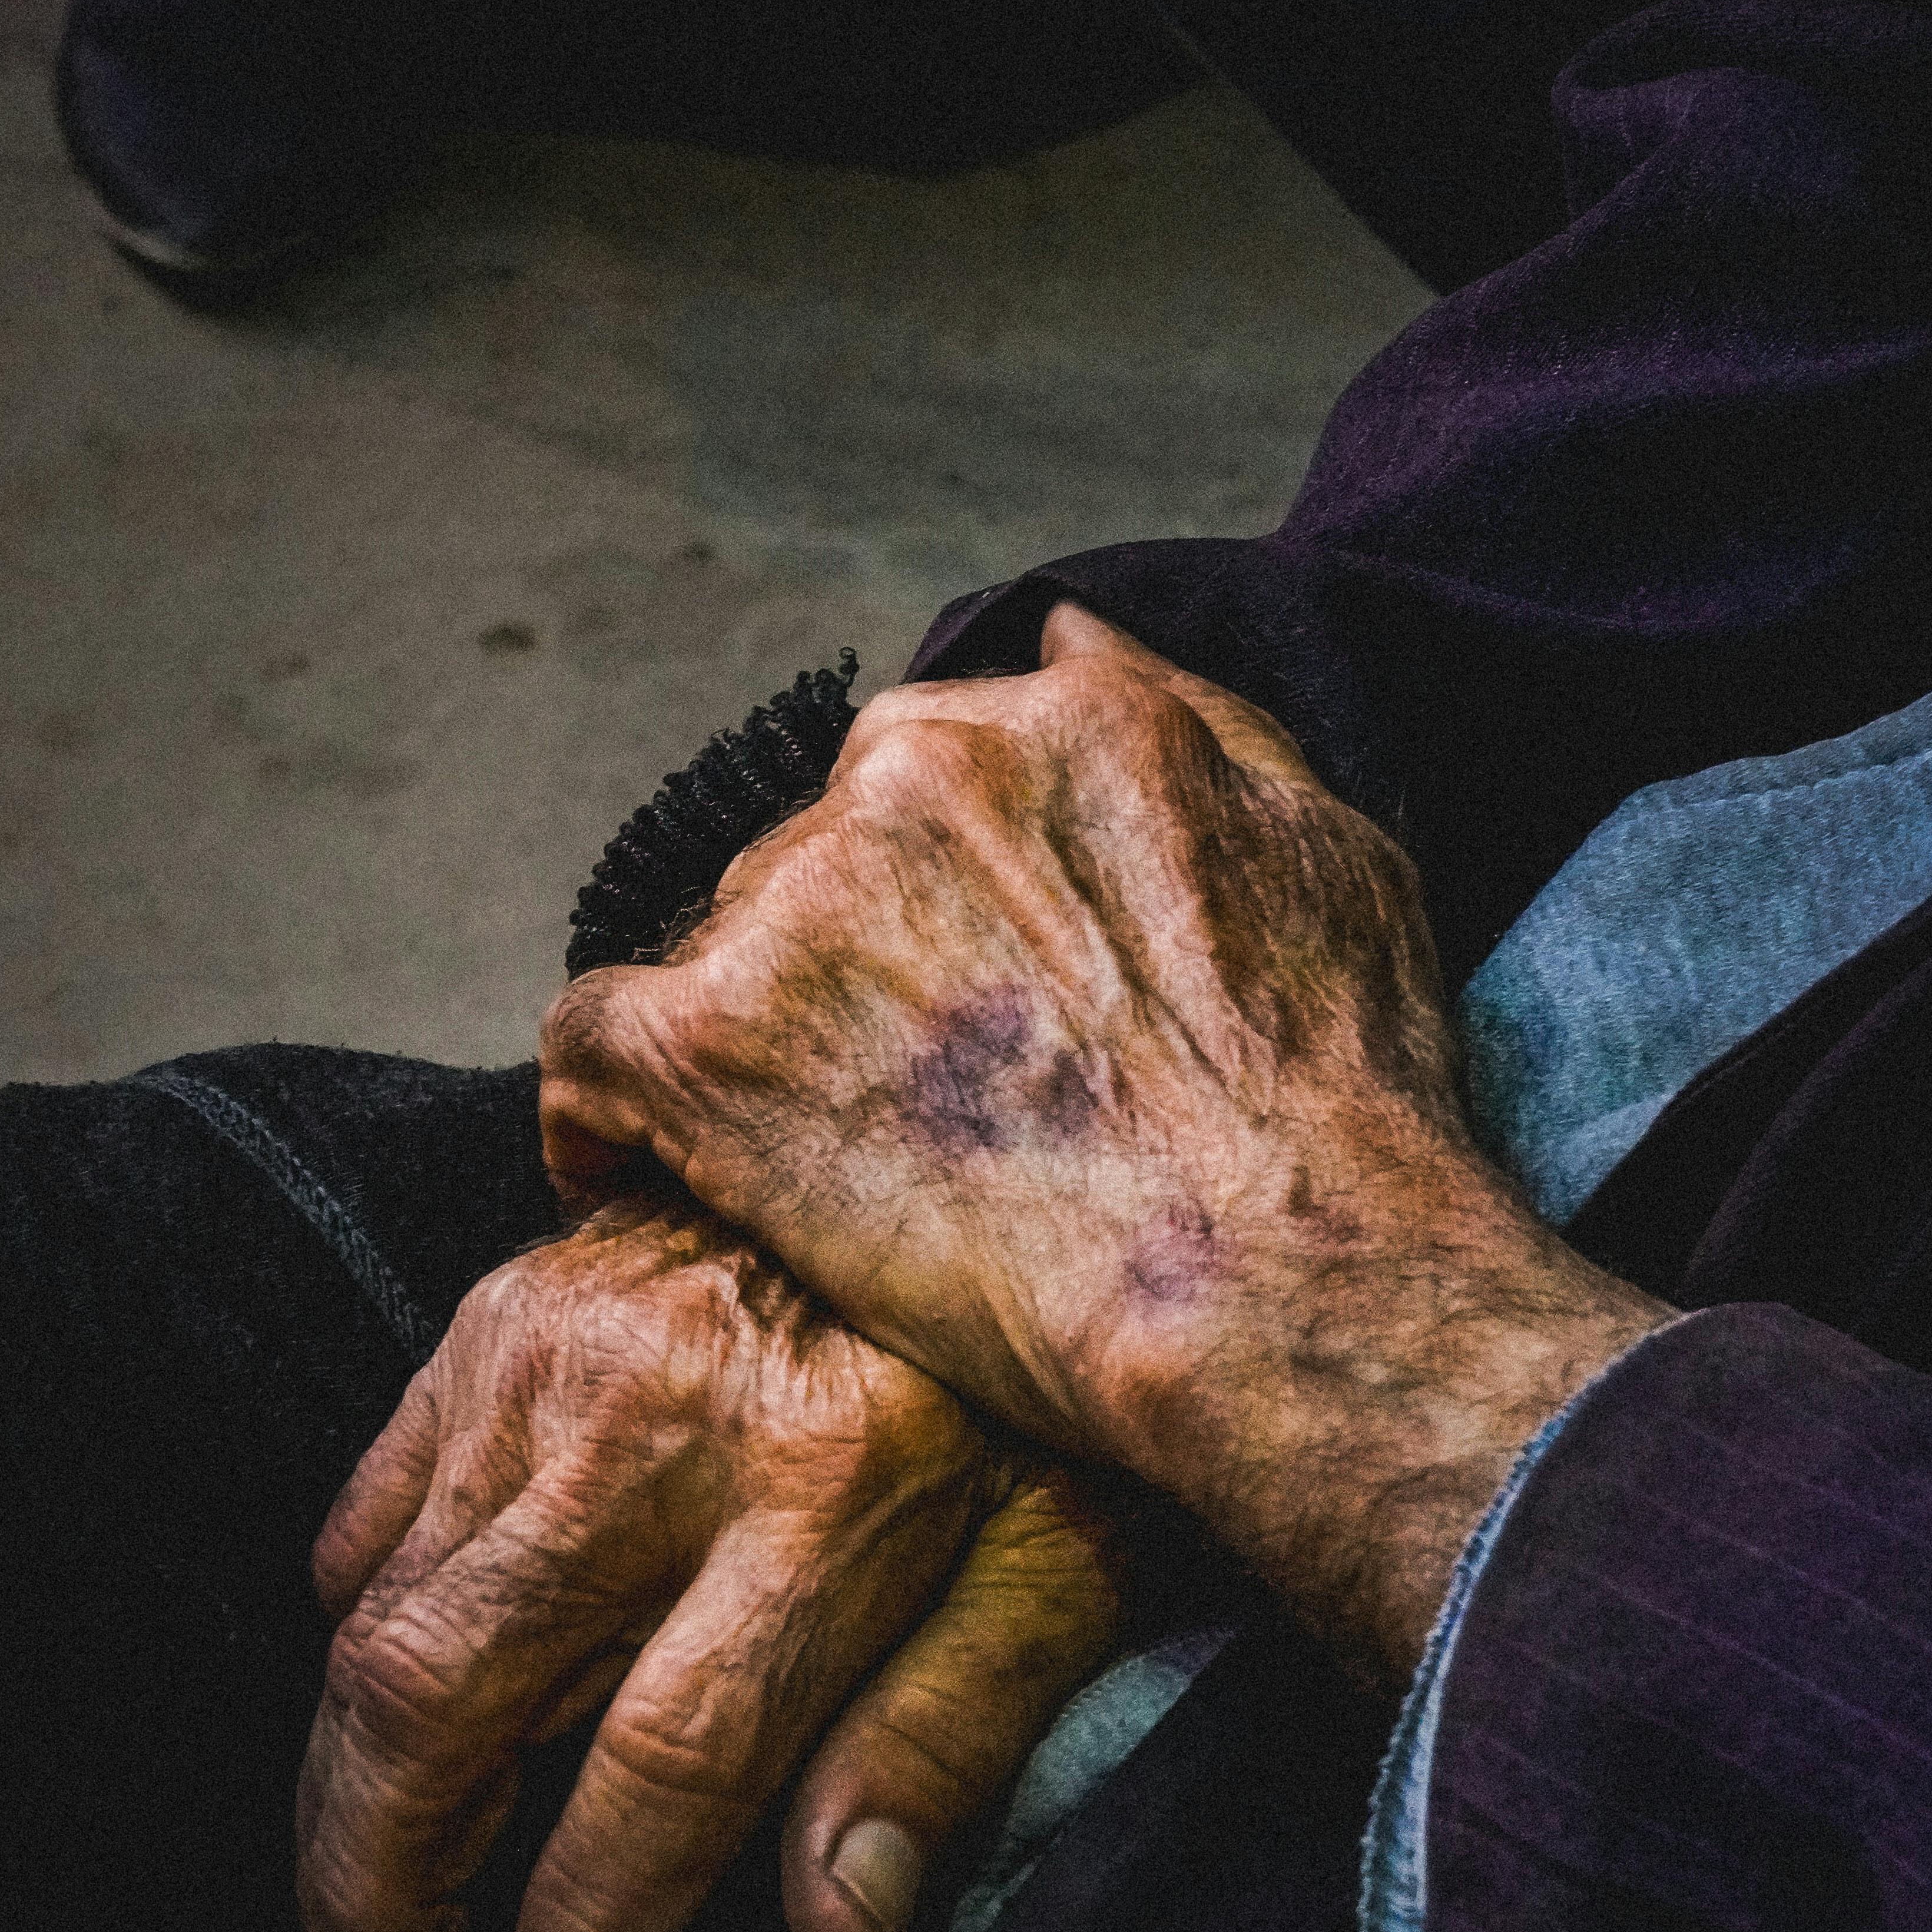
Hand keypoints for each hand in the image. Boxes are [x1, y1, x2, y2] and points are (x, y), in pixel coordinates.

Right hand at [298, 1194, 1122, 1931]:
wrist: (980, 1141)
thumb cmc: (1036, 1381)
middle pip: (444, 1700)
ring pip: (379, 1621)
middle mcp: (657, 1426)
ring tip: (350, 1926)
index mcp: (824, 1496)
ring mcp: (554, 1358)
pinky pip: (369, 1505)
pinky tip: (365, 1740)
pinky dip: (350, 1634)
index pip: (657, 1770)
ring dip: (340, 1799)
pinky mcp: (499, 1314)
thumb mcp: (1068, 1553)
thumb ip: (950, 1736)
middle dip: (379, 1895)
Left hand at [540, 606, 1670, 1681]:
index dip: (934, 887)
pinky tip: (626, 1170)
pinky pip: (593, 1047)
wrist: (1284, 1284)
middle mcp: (917, 773)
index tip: (947, 980)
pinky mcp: (713, 1046)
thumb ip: (1194, 731)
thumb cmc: (1338, 1104)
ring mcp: (805, 904)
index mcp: (1062, 722)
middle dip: (853, 959)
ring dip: (757, 1035)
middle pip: (823, 851)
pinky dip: (602, 1114)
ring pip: (723, 943)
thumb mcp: (1331, 853)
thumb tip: (1065, 647)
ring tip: (810, 1162)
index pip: (934, 766)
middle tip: (902, 1099)